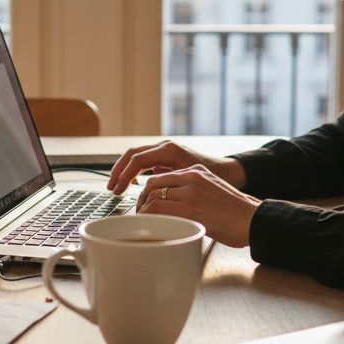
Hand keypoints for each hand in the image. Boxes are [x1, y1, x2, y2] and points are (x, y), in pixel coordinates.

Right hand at [105, 140, 245, 195]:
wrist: (232, 172)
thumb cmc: (216, 177)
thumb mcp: (191, 181)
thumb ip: (170, 185)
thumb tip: (149, 196)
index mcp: (170, 150)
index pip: (137, 159)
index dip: (123, 175)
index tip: (117, 190)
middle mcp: (166, 147)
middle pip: (132, 154)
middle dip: (118, 171)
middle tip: (111, 188)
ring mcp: (167, 151)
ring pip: (137, 156)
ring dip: (124, 170)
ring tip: (117, 187)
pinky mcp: (168, 157)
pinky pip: (145, 160)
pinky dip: (135, 170)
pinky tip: (133, 183)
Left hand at [135, 164, 259, 247]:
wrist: (253, 219)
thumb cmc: (235, 212)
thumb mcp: (212, 190)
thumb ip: (192, 191)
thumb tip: (173, 203)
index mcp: (196, 171)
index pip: (161, 177)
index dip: (148, 192)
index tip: (145, 203)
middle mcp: (191, 177)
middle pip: (152, 185)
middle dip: (142, 201)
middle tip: (141, 216)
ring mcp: (190, 192)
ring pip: (153, 198)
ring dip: (144, 212)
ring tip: (145, 224)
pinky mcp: (190, 208)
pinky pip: (159, 211)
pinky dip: (150, 220)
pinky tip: (152, 228)